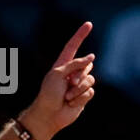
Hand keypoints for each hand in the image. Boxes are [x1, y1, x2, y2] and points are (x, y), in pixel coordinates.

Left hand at [22, 21, 95, 139]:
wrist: (48, 116)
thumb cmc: (48, 94)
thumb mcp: (58, 74)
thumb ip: (75, 63)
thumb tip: (92, 57)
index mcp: (63, 65)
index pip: (73, 46)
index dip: (80, 35)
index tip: (88, 24)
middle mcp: (72, 72)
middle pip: (87, 64)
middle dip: (80, 74)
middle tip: (69, 84)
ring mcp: (79, 84)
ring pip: (90, 79)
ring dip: (79, 89)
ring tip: (67, 96)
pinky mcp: (83, 96)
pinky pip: (90, 92)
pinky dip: (80, 98)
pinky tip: (71, 103)